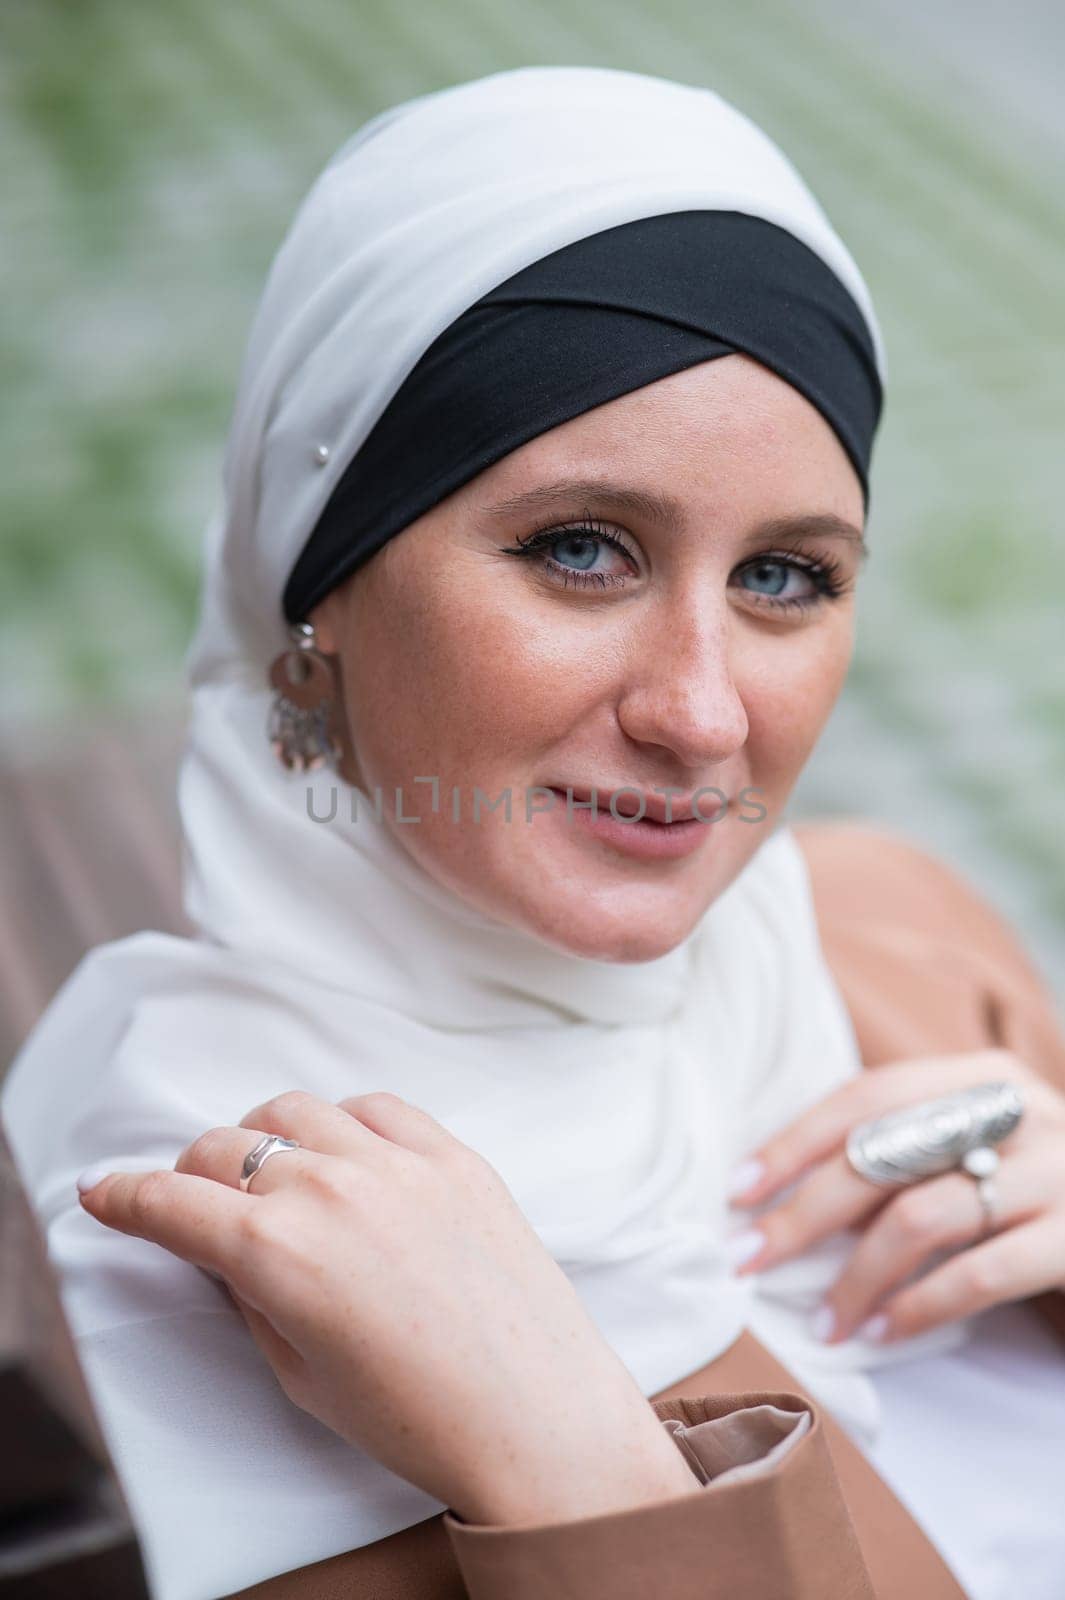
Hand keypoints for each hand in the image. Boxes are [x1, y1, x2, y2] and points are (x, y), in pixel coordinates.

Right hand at [77, 1090, 696, 1525]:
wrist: (535, 1417)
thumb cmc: (416, 1417)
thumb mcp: (299, 1373)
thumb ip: (252, 1297)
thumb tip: (228, 1253)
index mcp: (276, 1253)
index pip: (171, 1203)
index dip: (124, 1196)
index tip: (103, 1192)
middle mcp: (329, 1190)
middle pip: (224, 1148)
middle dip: (191, 1175)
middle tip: (192, 1200)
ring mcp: (395, 1163)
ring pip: (294, 1112)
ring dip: (262, 1139)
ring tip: (269, 1173)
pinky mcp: (452, 1155)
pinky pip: (375, 1107)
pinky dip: (343, 1124)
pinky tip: (345, 1153)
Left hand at [727, 1049, 1064, 1343]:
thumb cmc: (1033, 1190)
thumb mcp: (974, 1149)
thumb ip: (905, 1152)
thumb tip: (783, 1193)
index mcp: (979, 1075)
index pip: (865, 1096)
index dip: (794, 1141)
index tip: (738, 1190)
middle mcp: (1018, 1111)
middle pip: (882, 1155)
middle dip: (804, 1212)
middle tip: (750, 1259)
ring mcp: (1056, 1172)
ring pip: (922, 1217)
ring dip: (857, 1276)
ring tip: (823, 1320)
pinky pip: (980, 1272)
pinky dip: (920, 1306)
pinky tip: (883, 1332)